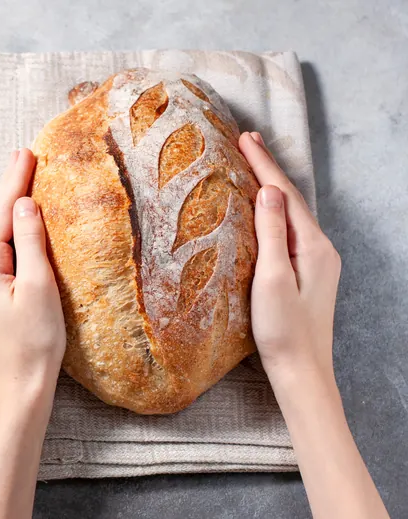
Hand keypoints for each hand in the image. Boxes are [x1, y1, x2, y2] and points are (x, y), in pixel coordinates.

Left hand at [0, 148, 65, 402]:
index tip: (27, 151)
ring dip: (8, 208)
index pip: (0, 214)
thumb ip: (30, 241)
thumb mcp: (39, 286)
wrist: (21, 387)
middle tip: (24, 154)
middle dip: (9, 188)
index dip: (15, 181)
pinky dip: (9, 231)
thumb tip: (24, 203)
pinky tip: (17, 221)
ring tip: (22, 178)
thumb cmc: (35, 342)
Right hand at [240, 132, 388, 518]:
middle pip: (290, 200)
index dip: (264, 165)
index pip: (284, 195)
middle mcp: (320, 249)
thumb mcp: (271, 280)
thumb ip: (271, 233)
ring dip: (270, 188)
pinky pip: (288, 231)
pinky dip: (272, 212)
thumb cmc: (283, 331)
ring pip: (289, 214)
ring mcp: (316, 262)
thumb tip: (268, 191)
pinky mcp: (306, 274)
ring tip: (250, 167)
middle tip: (246, 141)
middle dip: (267, 169)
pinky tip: (260, 210)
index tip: (245, 138)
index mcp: (314, 246)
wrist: (302, 372)